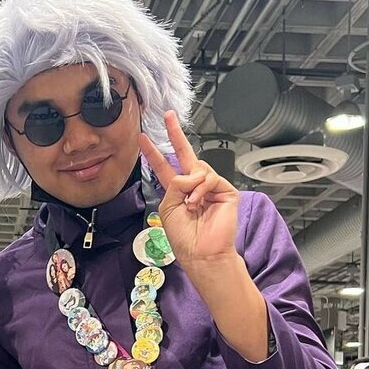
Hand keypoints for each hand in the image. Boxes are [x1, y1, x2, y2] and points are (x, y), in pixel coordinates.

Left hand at [139, 112, 239, 271]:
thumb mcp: (168, 208)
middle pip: (185, 155)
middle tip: (168, 116)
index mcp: (177, 192)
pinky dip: (200, 189)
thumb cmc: (184, 238)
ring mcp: (210, 187)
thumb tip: (190, 174)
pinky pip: (208, 178)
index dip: (154, 153)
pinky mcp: (225, 190)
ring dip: (190, 186)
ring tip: (191, 205)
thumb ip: (173, 185)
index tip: (143, 139)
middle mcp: (194, 187)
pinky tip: (198, 203)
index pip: (165, 167)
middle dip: (176, 135)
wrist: (202, 253)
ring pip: (197, 168)